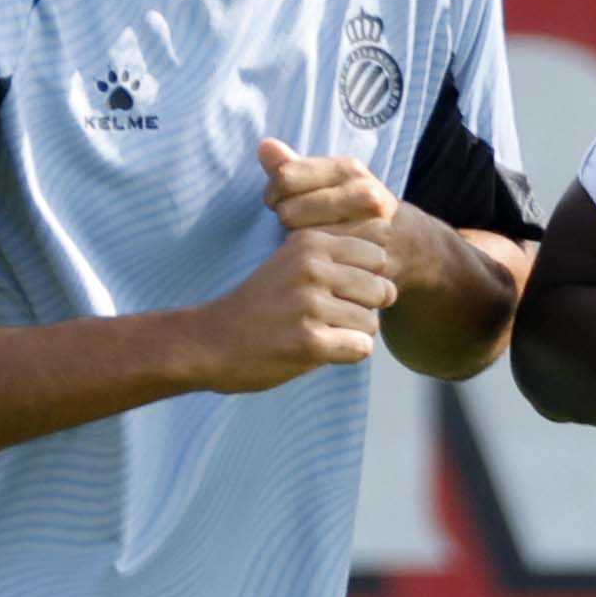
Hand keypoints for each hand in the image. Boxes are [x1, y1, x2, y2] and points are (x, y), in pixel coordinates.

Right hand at [190, 219, 396, 392]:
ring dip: (354, 334)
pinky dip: (347, 355)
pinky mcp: (309, 341)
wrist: (209, 341)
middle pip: (381, 289)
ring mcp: (310, 304)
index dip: (367, 279)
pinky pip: (361, 348)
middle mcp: (312, 267)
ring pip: (372, 323)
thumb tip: (386, 252)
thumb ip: (332, 255)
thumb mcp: (290, 262)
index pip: (377, 255)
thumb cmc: (257, 305)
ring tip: (320, 334)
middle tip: (333, 319)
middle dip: (367, 309)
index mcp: (310, 242)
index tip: (340, 292)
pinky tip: (319, 351)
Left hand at [258, 136, 397, 256]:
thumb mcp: (334, 180)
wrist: (412, 245)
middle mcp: (364, 196)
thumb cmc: (360, 209)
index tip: (280, 202)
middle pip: (288, 211)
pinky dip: (315, 264)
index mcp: (350, 171)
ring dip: (298, 245)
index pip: (285, 177)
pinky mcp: (369, 263)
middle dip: (285, 220)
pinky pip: (320, 264)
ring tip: (311, 242)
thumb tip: (264, 147)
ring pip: (301, 240)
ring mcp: (370, 230)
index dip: (273, 193)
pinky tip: (322, 261)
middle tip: (297, 227)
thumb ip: (295, 165)